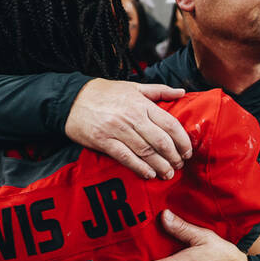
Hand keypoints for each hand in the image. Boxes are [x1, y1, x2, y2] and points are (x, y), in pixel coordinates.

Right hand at [65, 79, 191, 179]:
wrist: (72, 99)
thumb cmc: (105, 93)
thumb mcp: (133, 86)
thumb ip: (159, 91)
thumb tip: (181, 92)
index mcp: (142, 104)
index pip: (170, 124)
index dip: (182, 141)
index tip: (188, 152)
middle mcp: (132, 117)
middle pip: (161, 141)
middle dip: (174, 156)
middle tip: (179, 165)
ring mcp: (117, 130)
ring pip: (146, 152)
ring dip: (160, 165)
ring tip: (167, 174)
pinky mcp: (103, 141)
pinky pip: (126, 157)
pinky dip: (139, 168)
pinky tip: (149, 174)